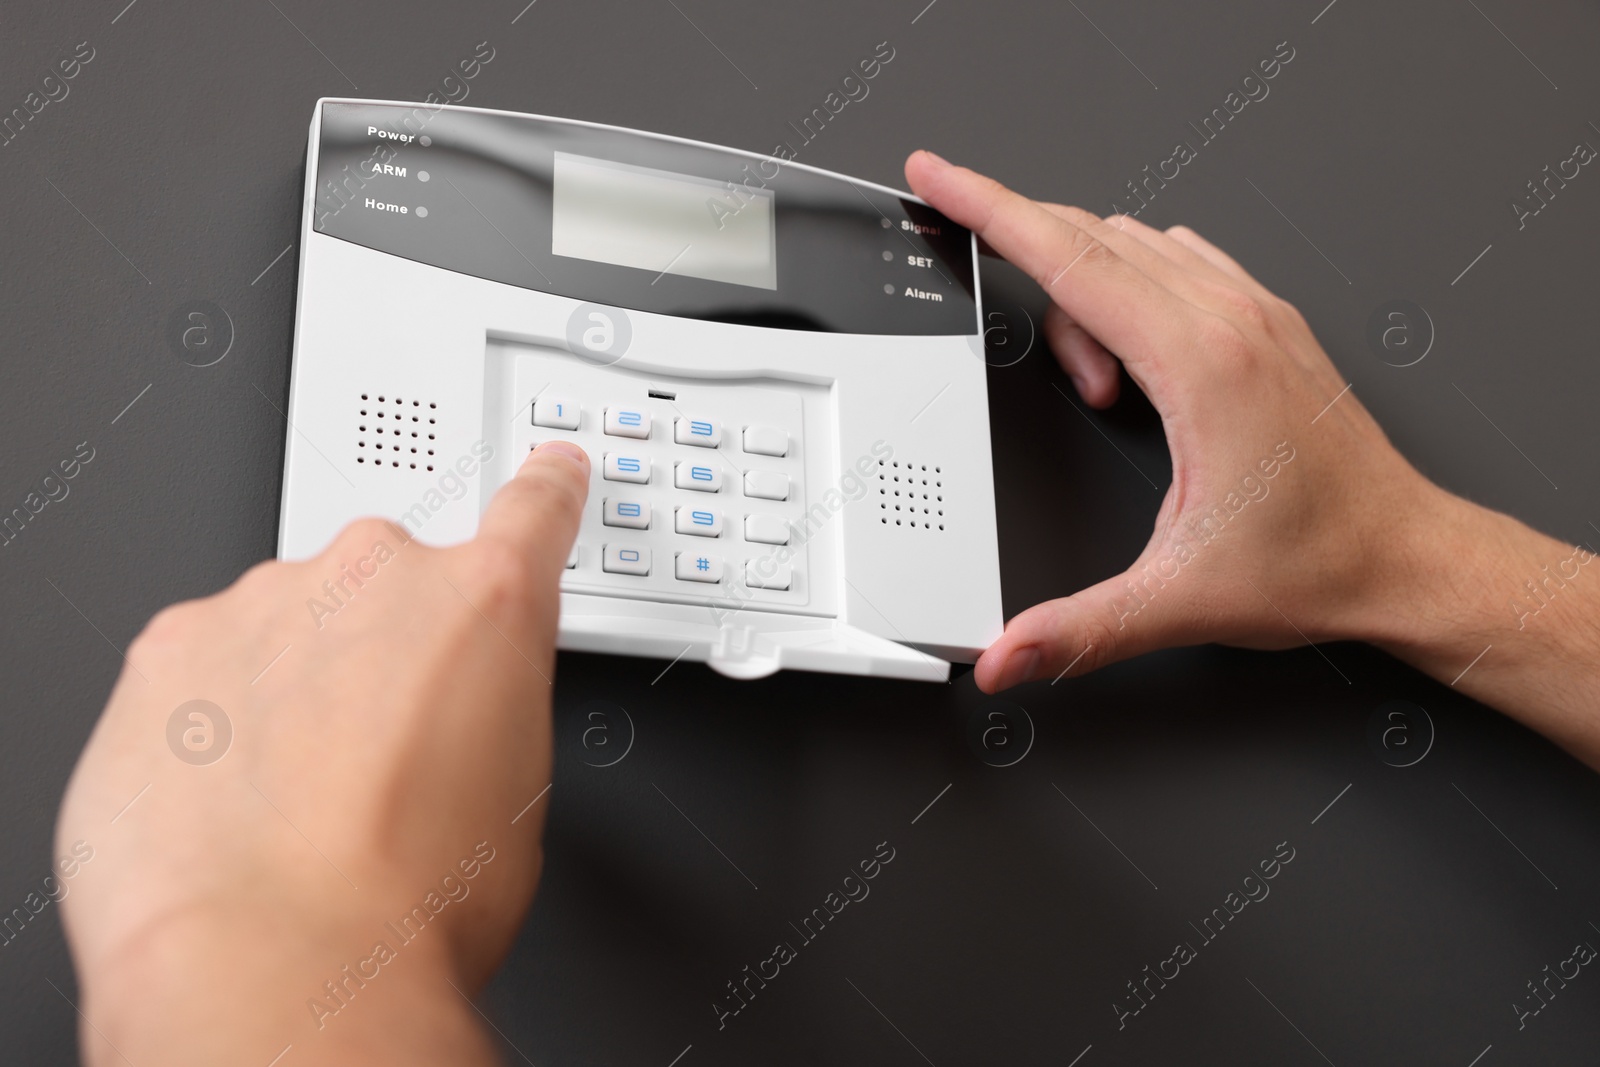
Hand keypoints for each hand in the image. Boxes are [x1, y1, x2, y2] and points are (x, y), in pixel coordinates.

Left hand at [55, 441, 589, 1065]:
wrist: (272, 960)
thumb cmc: (410, 899)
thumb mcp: (517, 794)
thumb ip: (491, 708)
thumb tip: (455, 724)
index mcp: (485, 604)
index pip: (531, 513)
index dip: (545, 493)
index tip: (547, 475)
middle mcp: (375, 577)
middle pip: (390, 586)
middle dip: (389, 650)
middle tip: (385, 754)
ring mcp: (263, 603)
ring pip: (290, 626)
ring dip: (296, 686)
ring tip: (298, 800)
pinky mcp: (169, 648)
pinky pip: (204, 665)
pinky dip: (215, 717)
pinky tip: (229, 799)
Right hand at [904, 151, 1443, 690]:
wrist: (1410, 559)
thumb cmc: (1321, 562)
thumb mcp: (1182, 600)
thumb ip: (1079, 630)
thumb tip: (1007, 655)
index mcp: (1200, 363)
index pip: (1068, 257)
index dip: (988, 208)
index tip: (940, 177)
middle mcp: (1230, 319)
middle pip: (1091, 237)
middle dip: (1021, 249)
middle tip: (989, 291)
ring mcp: (1256, 312)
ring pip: (1133, 245)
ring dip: (1084, 289)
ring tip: (1094, 386)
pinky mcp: (1270, 324)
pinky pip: (1178, 260)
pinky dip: (1132, 281)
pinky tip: (1134, 355)